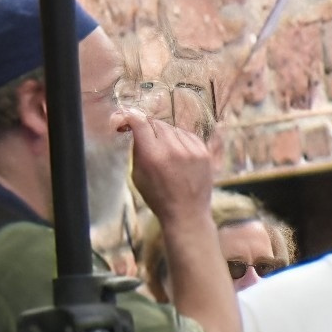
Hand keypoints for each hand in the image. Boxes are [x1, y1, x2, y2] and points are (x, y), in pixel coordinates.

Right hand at [124, 108, 217, 223]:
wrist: (187, 213)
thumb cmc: (157, 196)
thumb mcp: (137, 174)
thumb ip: (137, 148)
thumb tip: (135, 126)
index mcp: (152, 154)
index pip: (139, 121)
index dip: (130, 117)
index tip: (127, 120)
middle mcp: (173, 149)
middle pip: (156, 123)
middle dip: (148, 128)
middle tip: (146, 138)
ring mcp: (191, 150)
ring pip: (173, 128)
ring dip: (165, 134)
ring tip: (164, 149)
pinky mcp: (205, 153)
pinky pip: (188, 135)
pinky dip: (180, 139)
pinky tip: (178, 152)